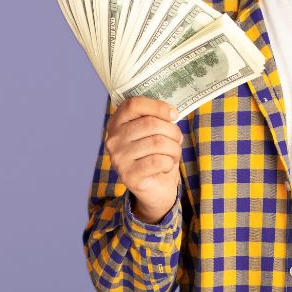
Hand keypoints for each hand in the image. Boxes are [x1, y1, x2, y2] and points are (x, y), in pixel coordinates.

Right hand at [104, 96, 182, 222]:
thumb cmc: (157, 153)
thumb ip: (158, 118)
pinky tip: (167, 165)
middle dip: (172, 131)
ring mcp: (118, 158)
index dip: (157, 106)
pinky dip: (170, 162)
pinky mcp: (128, 176)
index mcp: (117, 122)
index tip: (174, 114)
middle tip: (178, 139)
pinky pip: (158, 161)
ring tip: (174, 153)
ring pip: (158, 143)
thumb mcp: (155, 132)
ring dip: (174, 148)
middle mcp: (113, 139)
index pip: (133, 104)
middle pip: (150, 124)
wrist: (155, 186)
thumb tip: (172, 113)